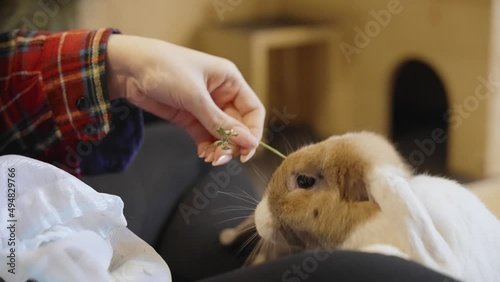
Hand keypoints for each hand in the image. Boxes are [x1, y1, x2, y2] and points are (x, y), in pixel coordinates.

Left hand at [106, 34, 264, 164]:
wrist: (127, 67)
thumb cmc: (164, 68)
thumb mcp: (194, 95)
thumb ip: (220, 121)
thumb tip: (248, 142)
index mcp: (230, 81)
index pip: (253, 111)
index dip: (253, 132)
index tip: (246, 151)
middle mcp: (222, 94)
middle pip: (239, 126)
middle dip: (233, 143)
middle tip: (221, 157)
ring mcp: (205, 107)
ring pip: (222, 134)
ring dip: (220, 148)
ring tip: (211, 158)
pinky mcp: (189, 117)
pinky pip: (205, 136)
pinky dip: (207, 147)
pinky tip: (203, 154)